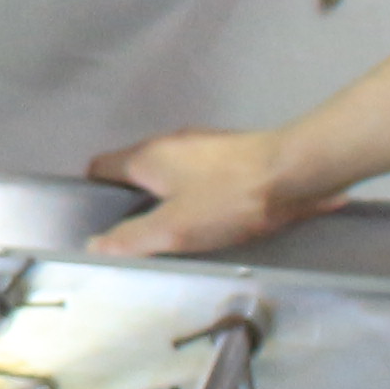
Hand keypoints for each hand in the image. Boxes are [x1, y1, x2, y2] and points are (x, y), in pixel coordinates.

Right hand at [86, 126, 329, 257]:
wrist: (295, 173)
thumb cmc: (230, 198)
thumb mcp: (174, 229)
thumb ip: (131, 239)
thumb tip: (94, 246)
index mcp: (148, 156)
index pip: (101, 167)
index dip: (95, 196)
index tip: (104, 225)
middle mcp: (170, 143)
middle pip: (136, 172)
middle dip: (134, 203)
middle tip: (144, 238)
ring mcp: (204, 145)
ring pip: (170, 174)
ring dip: (169, 200)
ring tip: (181, 234)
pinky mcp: (232, 154)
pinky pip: (200, 176)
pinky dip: (198, 196)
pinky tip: (215, 220)